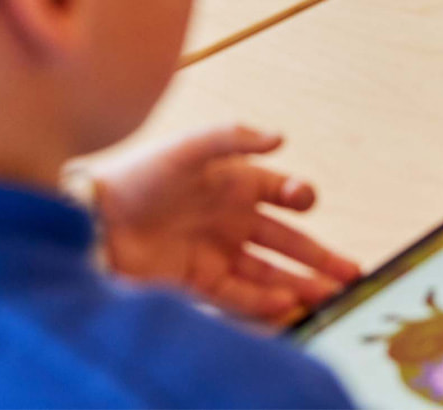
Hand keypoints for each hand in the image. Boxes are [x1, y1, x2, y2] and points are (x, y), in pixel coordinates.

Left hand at [87, 125, 361, 325]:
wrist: (91, 222)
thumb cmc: (138, 176)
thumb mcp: (188, 147)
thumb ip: (234, 137)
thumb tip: (281, 137)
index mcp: (234, 183)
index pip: (280, 193)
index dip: (299, 195)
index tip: (306, 199)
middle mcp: (232, 220)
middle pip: (286, 242)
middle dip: (319, 258)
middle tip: (351, 273)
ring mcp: (217, 253)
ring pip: (270, 273)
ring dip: (299, 285)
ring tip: (329, 297)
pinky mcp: (199, 283)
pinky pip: (241, 296)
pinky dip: (265, 303)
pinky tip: (288, 306)